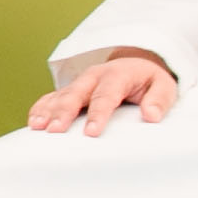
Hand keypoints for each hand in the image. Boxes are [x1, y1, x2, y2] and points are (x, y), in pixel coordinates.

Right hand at [28, 51, 177, 136]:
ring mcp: (80, 82)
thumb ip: (159, 100)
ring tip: (38, 127)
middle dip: (64, 112)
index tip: (91, 132)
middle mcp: (94, 76)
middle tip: (55, 130)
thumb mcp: (164, 86)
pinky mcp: (71, 89)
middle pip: (76, 94)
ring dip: (48, 111)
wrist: (135, 64)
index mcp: (117, 75)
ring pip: (61, 95)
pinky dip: (41, 108)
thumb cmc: (149, 81)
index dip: (98, 114)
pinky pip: (52, 97)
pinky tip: (33, 122)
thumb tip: (151, 116)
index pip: (106, 95)